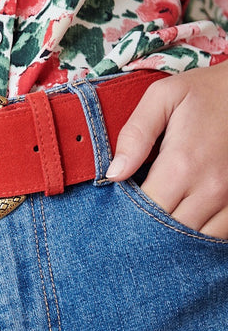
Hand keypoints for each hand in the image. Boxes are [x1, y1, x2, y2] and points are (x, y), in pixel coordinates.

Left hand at [106, 62, 227, 238]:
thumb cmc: (206, 92)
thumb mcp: (163, 98)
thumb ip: (134, 135)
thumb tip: (113, 174)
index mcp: (181, 164)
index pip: (145, 210)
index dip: (127, 214)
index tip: (117, 208)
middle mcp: (208, 188)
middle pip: (168, 231)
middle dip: (148, 228)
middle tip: (133, 219)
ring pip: (195, 238)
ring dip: (174, 235)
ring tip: (159, 219)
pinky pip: (219, 234)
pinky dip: (200, 233)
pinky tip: (185, 219)